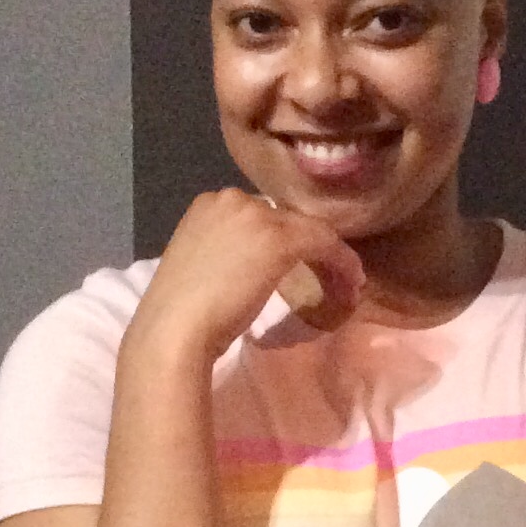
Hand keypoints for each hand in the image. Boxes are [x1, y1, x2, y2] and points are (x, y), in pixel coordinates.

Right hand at [130, 189, 364, 363]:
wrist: (175, 328)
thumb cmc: (181, 313)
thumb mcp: (203, 266)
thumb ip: (227, 253)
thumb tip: (255, 265)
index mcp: (210, 204)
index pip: (261, 216)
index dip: (285, 240)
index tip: (300, 267)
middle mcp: (233, 198)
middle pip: (286, 219)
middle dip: (309, 247)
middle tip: (326, 275)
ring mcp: (257, 215)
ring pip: (308, 229)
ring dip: (329, 257)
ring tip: (343, 284)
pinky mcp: (279, 238)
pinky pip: (324, 243)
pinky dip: (341, 263)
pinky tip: (351, 284)